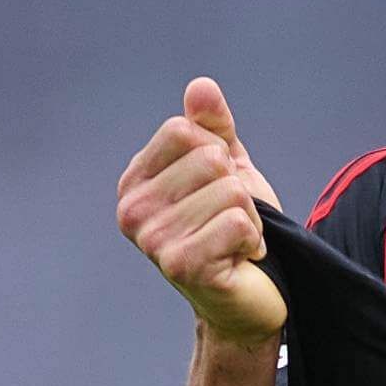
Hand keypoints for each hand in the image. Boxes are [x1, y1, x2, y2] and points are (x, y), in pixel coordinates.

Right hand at [117, 77, 287, 345]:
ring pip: (230, 192)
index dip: (218, 155)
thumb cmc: (232, 232)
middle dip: (237, 189)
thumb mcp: (228, 169)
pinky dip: (252, 240)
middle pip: (210, 159)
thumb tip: (201, 86)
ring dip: (248, 218)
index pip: (184, 131)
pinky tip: (238, 260)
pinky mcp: (182, 266)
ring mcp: (154, 241)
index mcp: (135, 182)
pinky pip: (239, 223)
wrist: (247, 299)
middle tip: (228, 221)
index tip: (217, 190)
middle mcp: (133, 211)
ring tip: (234, 242)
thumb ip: (214, 128)